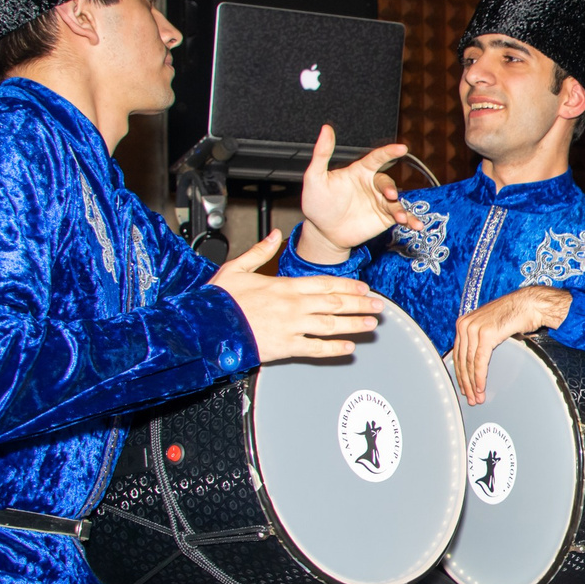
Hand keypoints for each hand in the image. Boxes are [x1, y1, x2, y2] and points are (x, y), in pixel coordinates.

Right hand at [209, 229, 387, 361]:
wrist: (205, 327)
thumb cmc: (219, 300)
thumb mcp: (236, 268)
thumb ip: (259, 252)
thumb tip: (273, 235)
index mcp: (284, 285)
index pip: (325, 283)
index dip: (348, 285)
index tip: (364, 287)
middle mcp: (293, 306)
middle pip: (335, 303)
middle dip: (359, 304)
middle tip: (378, 306)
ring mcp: (291, 327)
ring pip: (330, 325)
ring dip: (354, 324)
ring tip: (371, 325)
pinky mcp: (284, 347)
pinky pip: (315, 348)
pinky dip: (333, 348)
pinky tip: (348, 348)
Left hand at [294, 125, 420, 264]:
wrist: (322, 231)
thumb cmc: (317, 202)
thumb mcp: (315, 176)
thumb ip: (322, 153)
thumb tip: (326, 128)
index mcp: (359, 172)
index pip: (377, 158)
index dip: (389, 152)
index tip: (401, 148)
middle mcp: (372, 185)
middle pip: (387, 182)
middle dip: (390, 188)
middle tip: (390, 196)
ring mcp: (380, 202)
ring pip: (397, 201)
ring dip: (401, 208)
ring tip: (400, 218)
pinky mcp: (385, 218)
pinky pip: (401, 217)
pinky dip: (411, 220)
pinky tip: (416, 225)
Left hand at [450, 286, 571, 403]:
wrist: (529, 304)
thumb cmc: (514, 315)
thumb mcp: (490, 326)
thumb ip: (480, 339)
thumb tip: (477, 359)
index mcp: (463, 323)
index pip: (458, 353)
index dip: (460, 373)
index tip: (464, 388)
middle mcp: (465, 325)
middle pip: (462, 360)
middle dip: (465, 382)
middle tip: (470, 398)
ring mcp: (474, 329)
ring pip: (470, 363)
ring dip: (473, 383)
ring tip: (477, 398)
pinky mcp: (485, 335)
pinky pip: (480, 361)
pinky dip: (480, 377)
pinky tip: (481, 388)